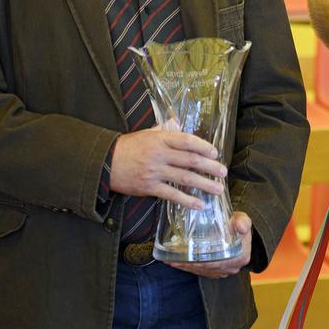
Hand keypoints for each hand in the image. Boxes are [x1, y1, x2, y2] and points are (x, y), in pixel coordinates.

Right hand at [109, 122, 226, 209]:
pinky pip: (172, 195)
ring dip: (204, 184)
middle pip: (190, 160)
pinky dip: (187, 200)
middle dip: (210, 167)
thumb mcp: (147, 133)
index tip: (216, 153)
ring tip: (217, 189)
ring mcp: (155, 171)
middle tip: (224, 172)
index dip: (204, 146)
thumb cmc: (128, 147)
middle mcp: (160, 154)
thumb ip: (164, 129)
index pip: (187, 141)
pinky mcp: (149, 187)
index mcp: (160, 139)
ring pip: (185, 178)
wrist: (105, 163)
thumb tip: (178, 123)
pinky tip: (199, 205)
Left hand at [167, 212, 252, 277]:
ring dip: (187, 267)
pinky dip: (189, 267)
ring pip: (202, 271)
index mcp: (240, 257)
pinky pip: (202, 271)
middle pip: (207, 268)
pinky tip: (178, 263)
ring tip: (172, 261)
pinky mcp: (217, 271)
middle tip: (174, 259)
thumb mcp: (243, 219)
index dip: (201, 261)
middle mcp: (232, 267)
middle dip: (190, 265)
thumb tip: (240, 226)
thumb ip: (243, 221)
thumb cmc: (239, 224)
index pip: (218, 262)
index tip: (187, 258)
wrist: (239, 230)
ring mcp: (223, 271)